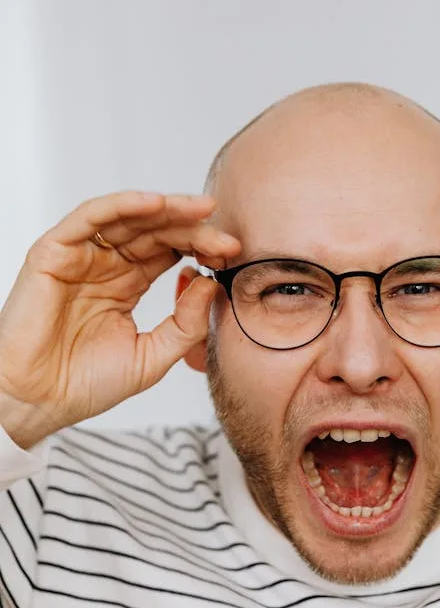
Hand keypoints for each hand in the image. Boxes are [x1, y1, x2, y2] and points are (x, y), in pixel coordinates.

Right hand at [0, 191, 238, 446]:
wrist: (38, 402)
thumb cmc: (85, 384)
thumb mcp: (154, 356)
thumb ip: (186, 323)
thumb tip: (210, 283)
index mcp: (127, 284)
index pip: (171, 251)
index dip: (202, 247)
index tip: (233, 253)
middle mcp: (106, 265)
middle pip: (156, 230)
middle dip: (194, 228)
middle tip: (226, 237)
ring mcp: (80, 256)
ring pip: (129, 217)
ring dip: (167, 210)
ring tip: (201, 211)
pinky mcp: (54, 252)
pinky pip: (91, 218)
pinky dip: (123, 206)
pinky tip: (157, 205)